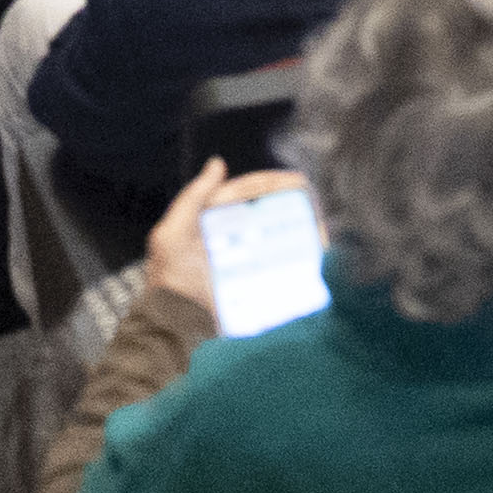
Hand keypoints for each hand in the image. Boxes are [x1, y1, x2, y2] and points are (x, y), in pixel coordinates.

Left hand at [143, 161, 304, 313]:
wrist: (177, 329)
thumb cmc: (171, 283)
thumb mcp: (171, 236)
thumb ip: (192, 198)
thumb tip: (217, 164)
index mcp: (210, 219)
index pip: (247, 191)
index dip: (272, 182)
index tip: (298, 181)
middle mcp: (229, 235)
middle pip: (268, 209)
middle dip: (293, 202)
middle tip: (316, 204)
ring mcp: (244, 259)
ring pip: (279, 233)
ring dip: (302, 226)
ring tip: (321, 227)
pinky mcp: (255, 282)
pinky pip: (283, 263)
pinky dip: (301, 255)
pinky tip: (316, 251)